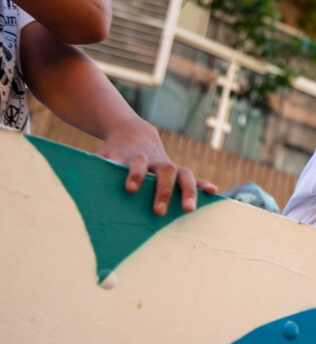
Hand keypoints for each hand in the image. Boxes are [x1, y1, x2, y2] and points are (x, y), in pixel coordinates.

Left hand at [98, 120, 216, 214]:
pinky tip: (212, 192)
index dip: (133, 174)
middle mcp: (153, 160)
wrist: (131, 133)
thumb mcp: (101, 157)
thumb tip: (75, 184)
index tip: (130, 188)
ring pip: (182, 173)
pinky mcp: (177, 171)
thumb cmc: (112, 153)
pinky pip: (193, 177)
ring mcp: (167, 164)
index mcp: (132, 156)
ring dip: (188, 191)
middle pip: (164, 170)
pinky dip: (202, 185)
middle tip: (159, 211)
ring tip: (188, 209)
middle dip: (163, 190)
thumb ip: (95, 169)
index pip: (134, 163)